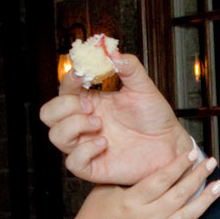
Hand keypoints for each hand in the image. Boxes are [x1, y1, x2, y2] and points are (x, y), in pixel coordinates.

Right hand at [39, 50, 189, 185]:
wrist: (170, 145)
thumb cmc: (155, 118)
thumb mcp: (144, 87)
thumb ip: (129, 67)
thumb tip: (113, 52)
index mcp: (91, 101)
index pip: (64, 89)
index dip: (69, 80)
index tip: (83, 74)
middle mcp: (84, 123)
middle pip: (48, 114)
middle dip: (64, 106)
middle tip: (90, 106)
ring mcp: (86, 145)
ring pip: (56, 136)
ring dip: (74, 126)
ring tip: (99, 124)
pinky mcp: (94, 166)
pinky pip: (73, 162)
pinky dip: (84, 151)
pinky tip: (103, 143)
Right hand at [71, 148, 219, 218]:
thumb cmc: (94, 216)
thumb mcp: (105, 189)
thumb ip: (129, 177)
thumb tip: (150, 160)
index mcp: (132, 201)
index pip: (161, 179)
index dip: (179, 165)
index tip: (192, 154)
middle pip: (178, 195)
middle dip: (197, 177)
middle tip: (211, 163)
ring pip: (186, 217)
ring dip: (205, 201)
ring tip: (219, 187)